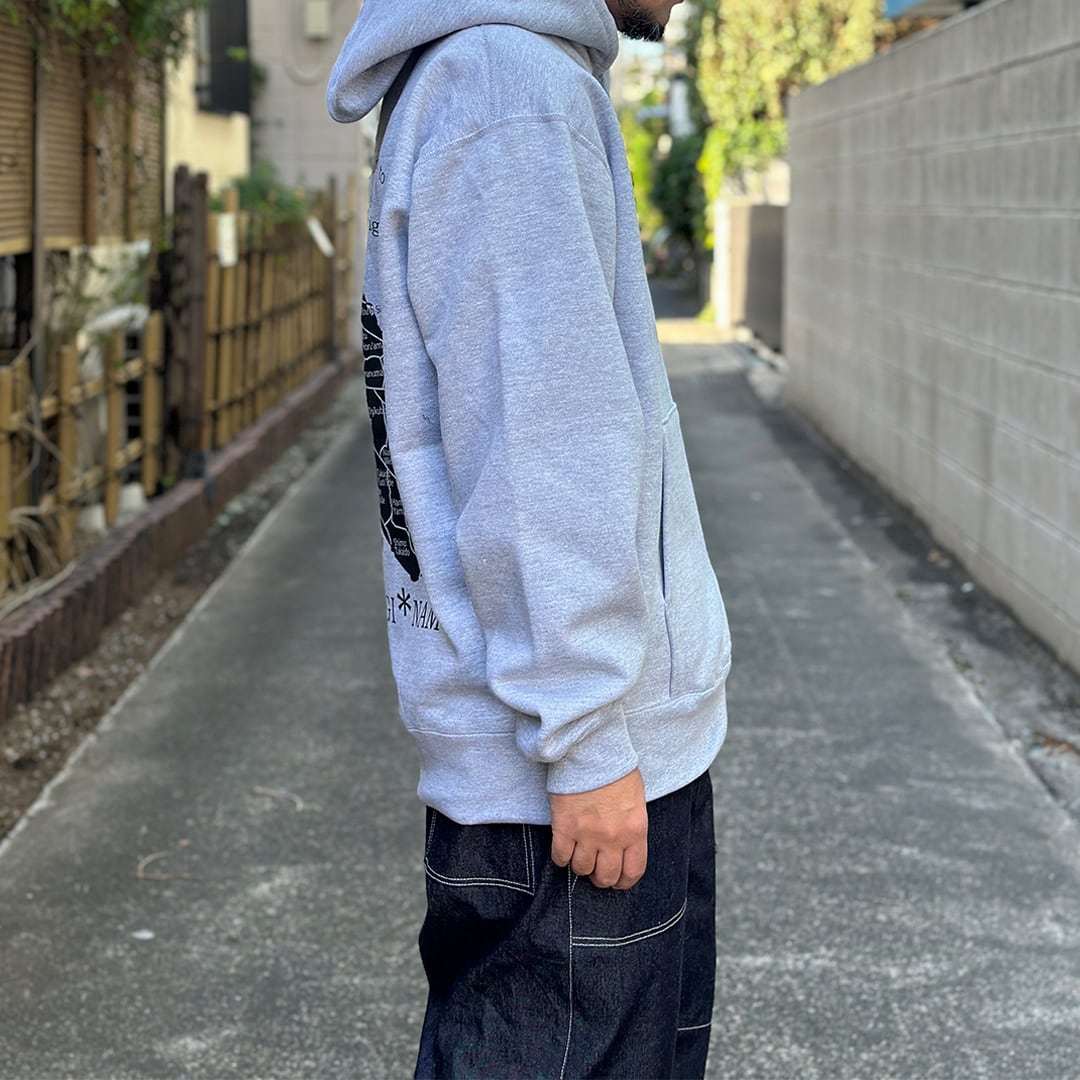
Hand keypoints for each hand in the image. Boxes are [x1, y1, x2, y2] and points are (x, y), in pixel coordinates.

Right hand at [550, 769, 647, 889]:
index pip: (632, 871)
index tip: (618, 880)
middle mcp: (613, 838)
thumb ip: (631, 826)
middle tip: (596, 870)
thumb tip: (624, 843)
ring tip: (580, 855)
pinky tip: (564, 849)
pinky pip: (560, 857)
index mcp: (635, 830)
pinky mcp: (565, 828)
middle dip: (601, 877)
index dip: (624, 881)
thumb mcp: (636, 800)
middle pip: (605, 876)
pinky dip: (561, 857)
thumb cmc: (616, 769)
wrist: (592, 749)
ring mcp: (587, 834)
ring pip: (582, 869)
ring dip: (580, 866)